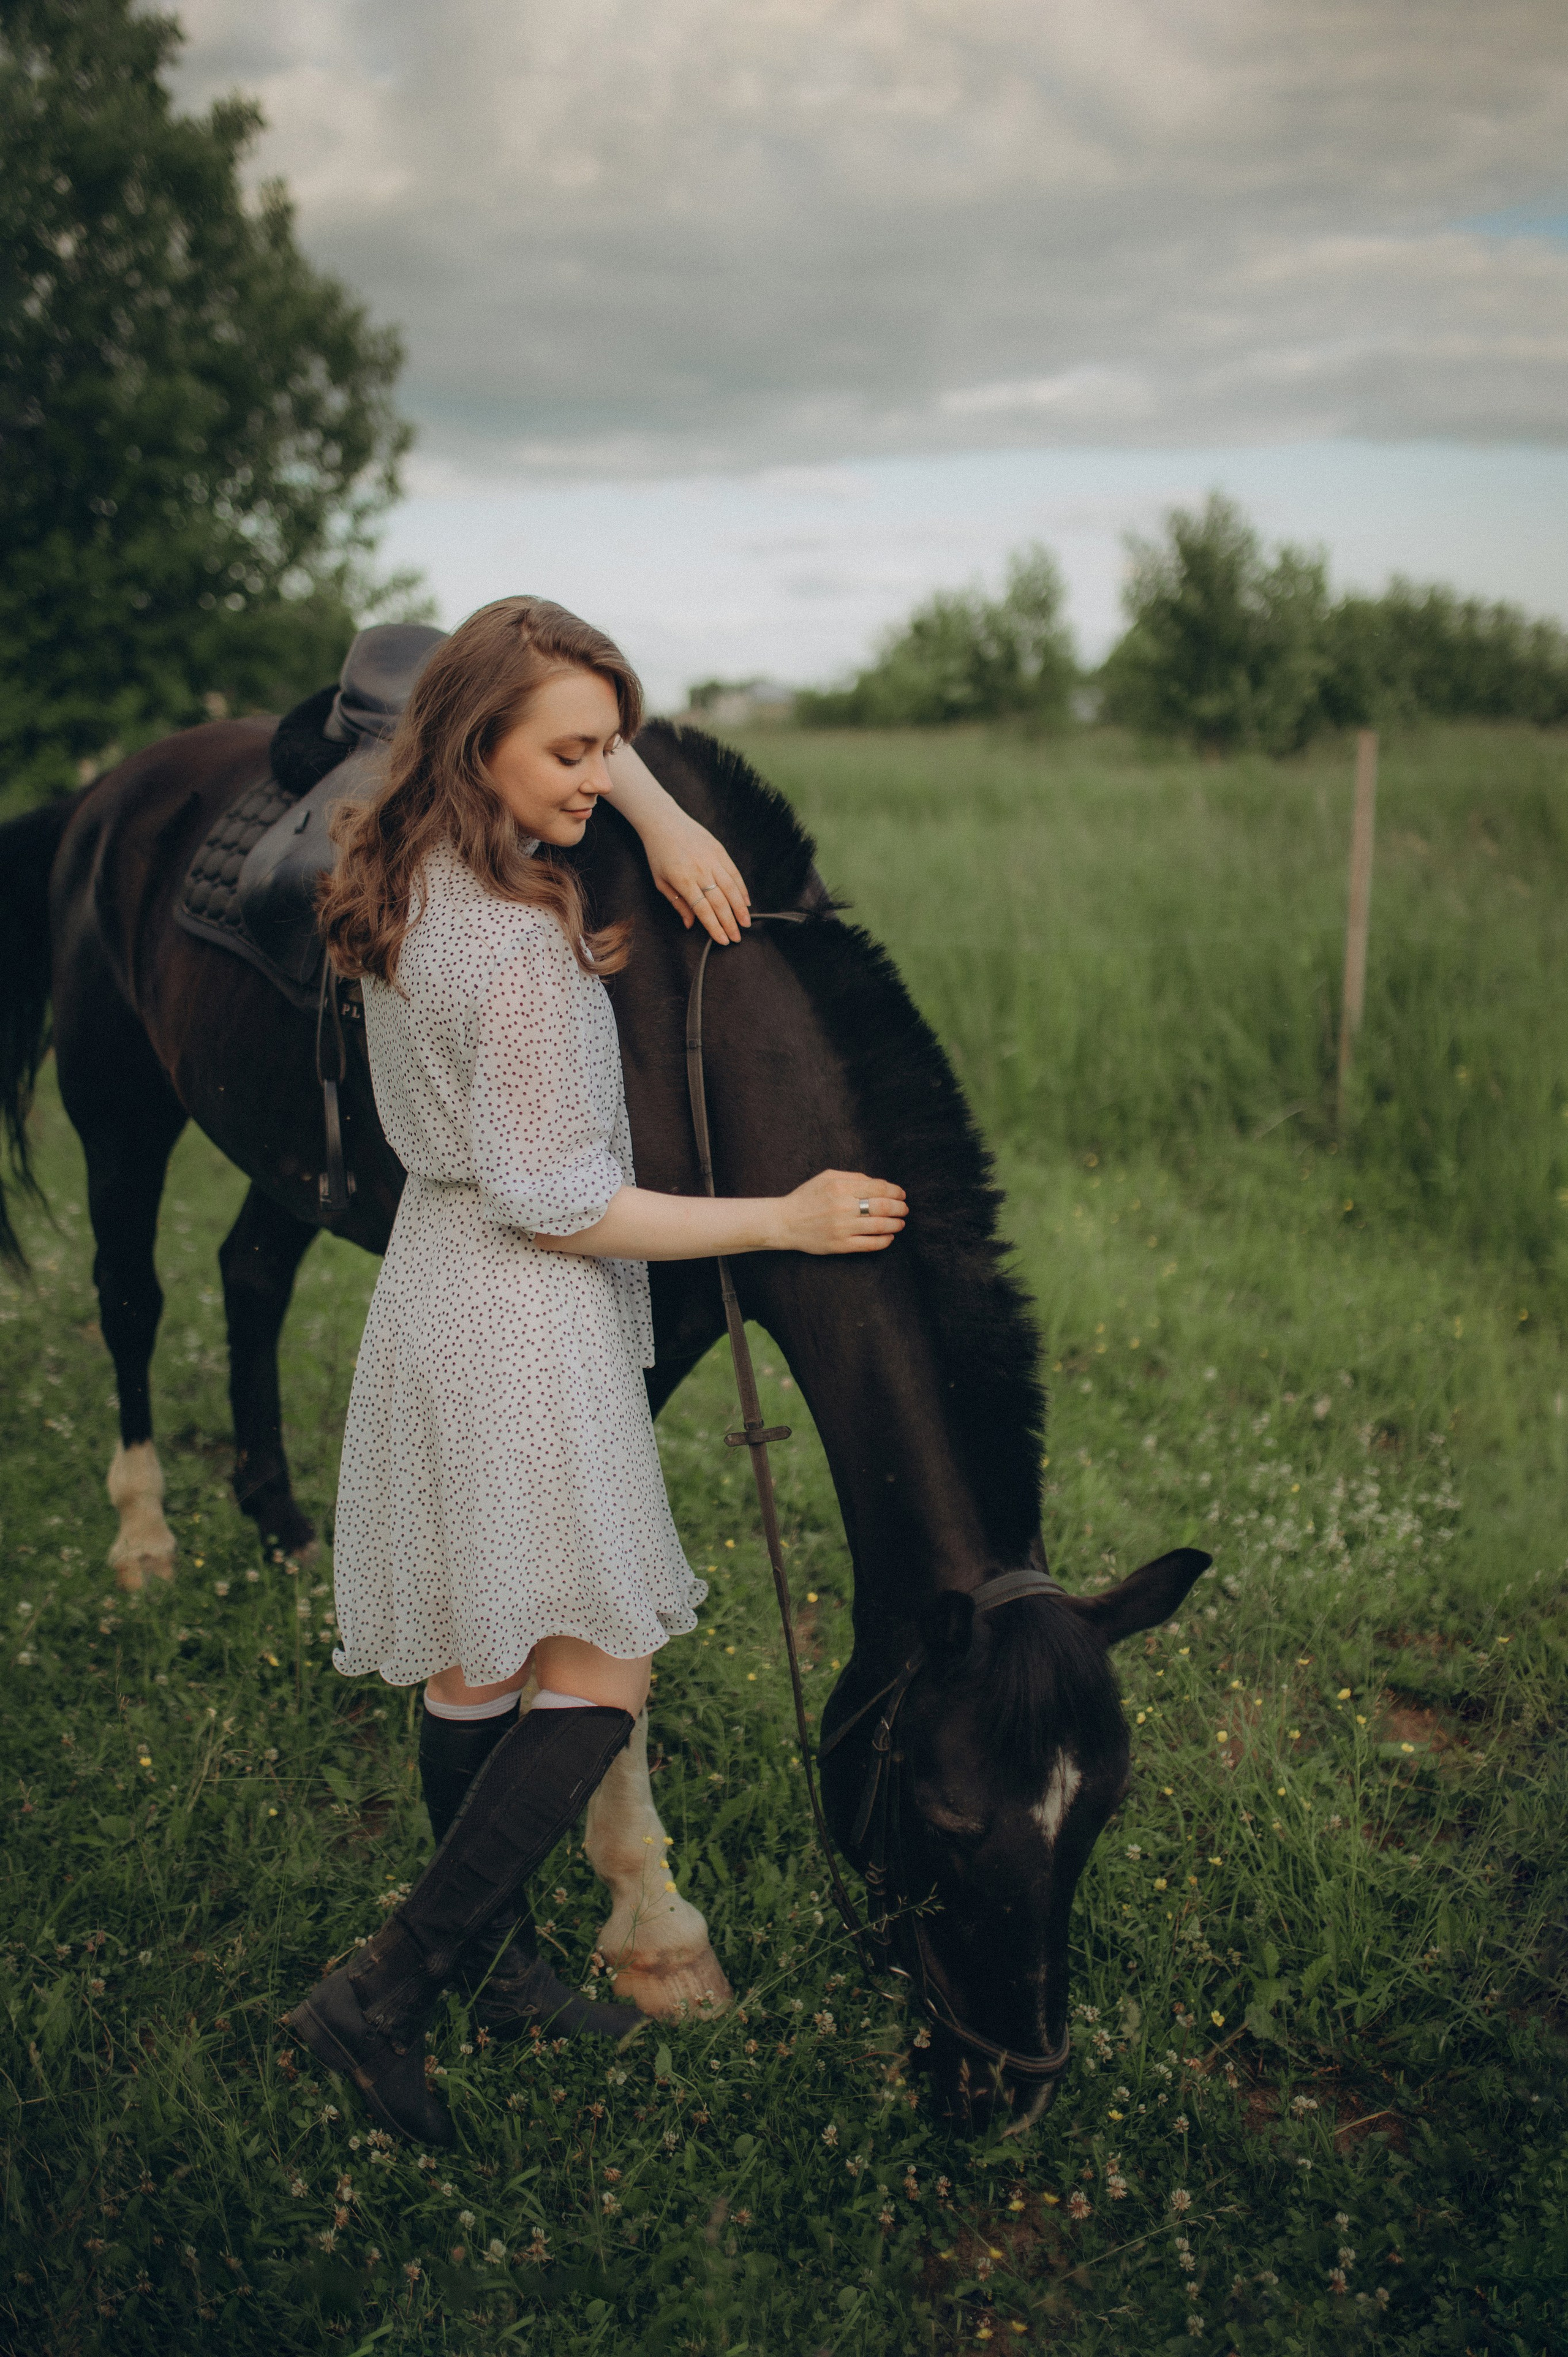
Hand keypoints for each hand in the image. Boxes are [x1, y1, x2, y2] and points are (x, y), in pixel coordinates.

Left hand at [640, 806, 751, 943]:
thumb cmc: (658, 853)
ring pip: (731, 888)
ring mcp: (712, 859)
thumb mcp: (660, 881)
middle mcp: (700, 871)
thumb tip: (690, 924)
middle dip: (730, 923)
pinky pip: (734, 873)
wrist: (663, 821)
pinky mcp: (719, 850)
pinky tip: (746, 901)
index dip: (715, 927)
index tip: (723, 940)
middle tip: (737, 937)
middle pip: (720, 902)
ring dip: (740, 908)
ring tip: (746, 922)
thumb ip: (676, 903)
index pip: (704, 910)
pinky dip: (742, 888)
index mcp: (683, 880)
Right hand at [774, 1170, 906, 1254]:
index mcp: (841, 1187)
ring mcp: (842, 1228)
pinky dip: (884, 1241)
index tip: (901, 1194)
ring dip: (896, 1224)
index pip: (878, 1187)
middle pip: (883, 1206)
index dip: (895, 1191)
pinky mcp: (840, 1245)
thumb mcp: (826, 1177)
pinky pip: (869, 1244)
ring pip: (880, 1226)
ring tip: (900, 1222)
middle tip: (904, 1209)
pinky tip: (889, 1237)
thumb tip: (877, 1183)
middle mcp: (843, 1207)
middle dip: (900, 1207)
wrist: (785, 1222)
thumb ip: (853, 1177)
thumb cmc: (806, 1198)